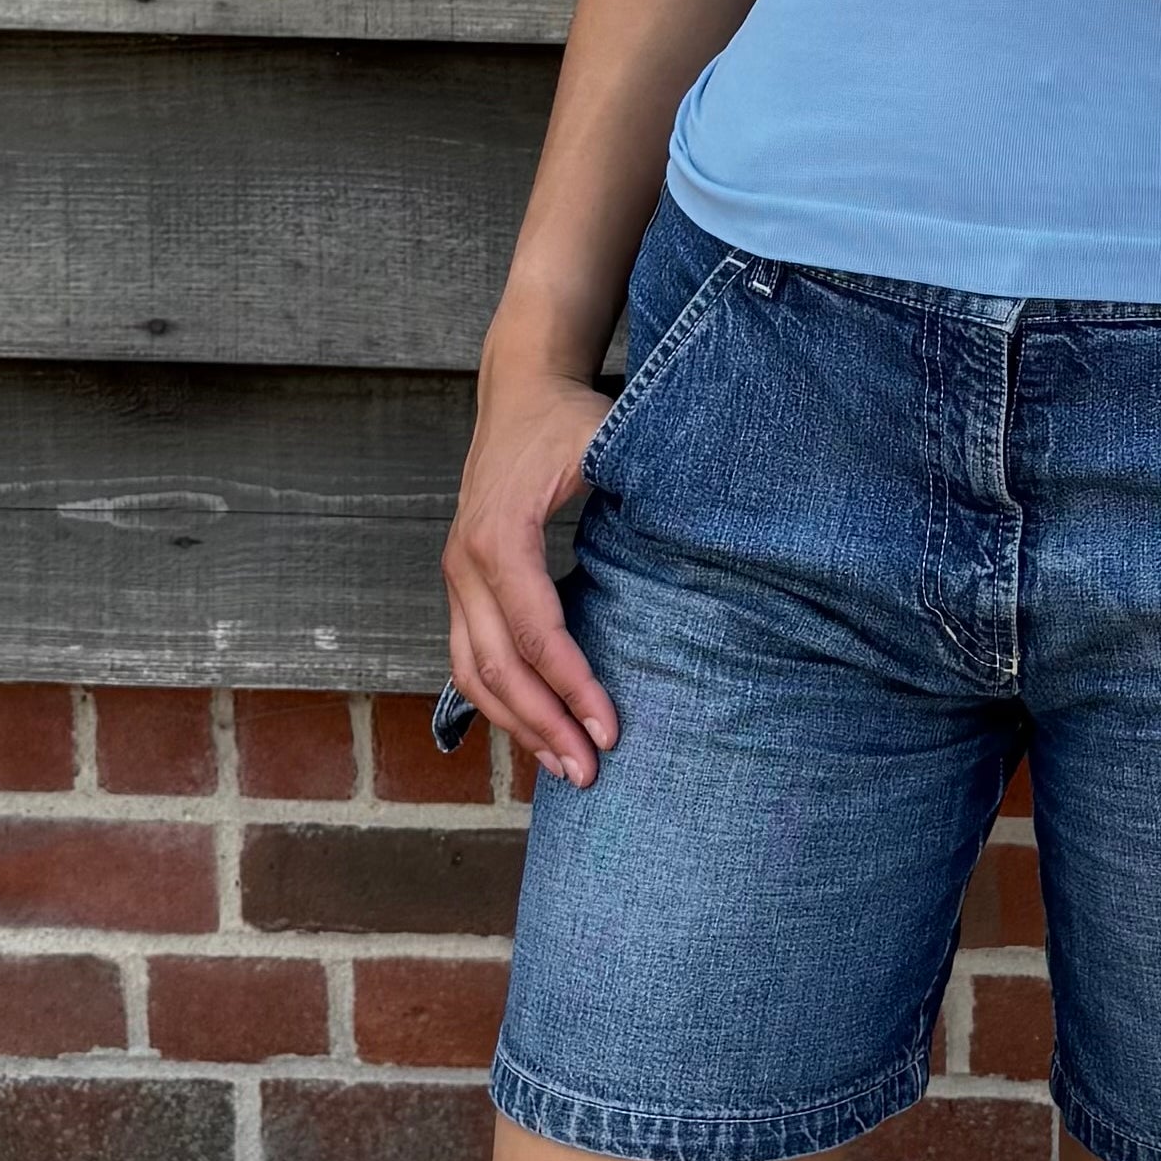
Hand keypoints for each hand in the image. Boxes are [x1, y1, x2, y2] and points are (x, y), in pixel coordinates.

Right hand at [439, 361, 623, 788]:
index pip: (535, 630)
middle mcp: (464, 562)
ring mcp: (456, 577)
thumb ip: (644, 488)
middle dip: (543, 724)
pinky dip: (499, 703)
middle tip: (590, 772)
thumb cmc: (569, 418)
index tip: (610, 729)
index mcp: (499, 533)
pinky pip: (469, 658)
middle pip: (497, 666)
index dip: (572, 684)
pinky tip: (535, 733)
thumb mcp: (609, 441)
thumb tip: (704, 538)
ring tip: (565, 767)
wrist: (521, 388)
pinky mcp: (463, 586)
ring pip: (472, 672)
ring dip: (516, 726)